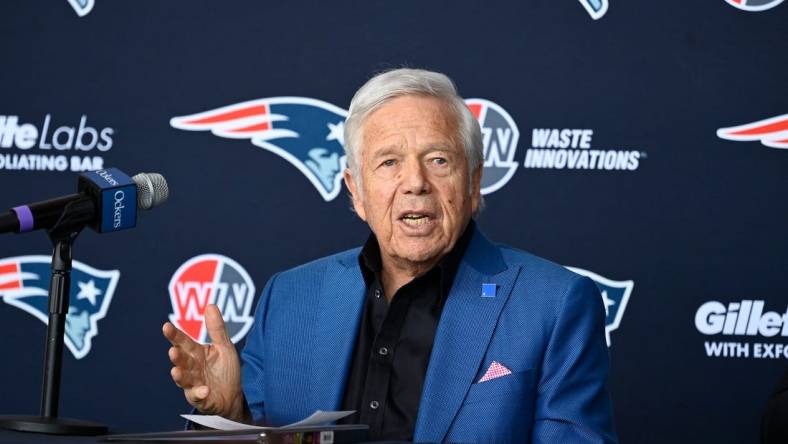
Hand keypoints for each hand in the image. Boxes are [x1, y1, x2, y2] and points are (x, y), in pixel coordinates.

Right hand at [163, 304, 245, 420]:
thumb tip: (210, 305)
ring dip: (180, 376)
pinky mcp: (202, 400)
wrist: (233, 396)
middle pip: (182, 361)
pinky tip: (204, 390)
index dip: (174, 335)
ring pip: (185, 380)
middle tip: (173, 351)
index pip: (183, 343)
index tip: (166, 326)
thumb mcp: (224, 347)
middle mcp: (192, 369)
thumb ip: (216, 329)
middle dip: (177, 357)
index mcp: (196, 354)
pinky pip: (199, 398)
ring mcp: (195, 385)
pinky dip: (200, 394)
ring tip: (176, 371)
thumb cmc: (224, 370)